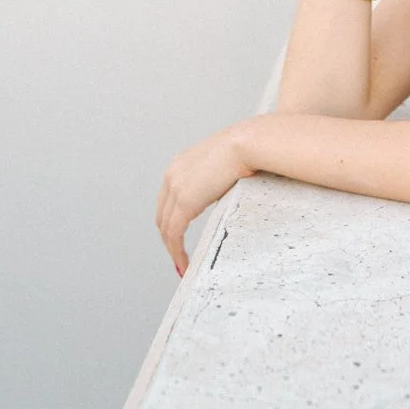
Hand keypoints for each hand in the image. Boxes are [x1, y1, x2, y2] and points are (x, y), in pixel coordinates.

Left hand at [155, 122, 252, 275]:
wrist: (247, 143)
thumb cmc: (247, 149)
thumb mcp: (225, 164)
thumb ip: (218, 178)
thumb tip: (227, 188)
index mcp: (181, 164)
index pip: (168, 199)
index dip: (171, 220)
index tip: (178, 236)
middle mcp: (172, 175)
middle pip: (163, 215)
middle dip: (169, 238)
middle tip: (179, 256)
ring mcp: (176, 188)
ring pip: (166, 227)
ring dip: (172, 249)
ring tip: (182, 265)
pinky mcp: (184, 202)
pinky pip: (174, 234)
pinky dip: (176, 251)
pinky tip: (184, 264)